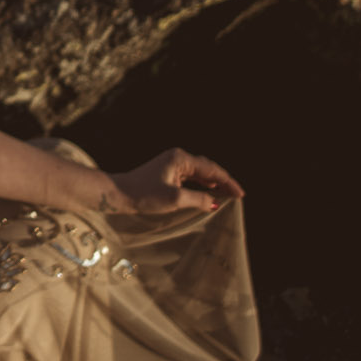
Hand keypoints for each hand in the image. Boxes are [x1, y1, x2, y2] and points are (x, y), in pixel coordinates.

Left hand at [103, 147, 243, 214]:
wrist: (119, 193)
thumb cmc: (144, 195)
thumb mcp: (175, 199)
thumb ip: (198, 199)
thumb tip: (215, 202)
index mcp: (181, 159)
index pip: (212, 170)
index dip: (228, 182)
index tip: (241, 194)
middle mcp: (178, 158)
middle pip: (208, 169)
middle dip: (223, 181)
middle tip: (238, 195)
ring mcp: (172, 164)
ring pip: (200, 173)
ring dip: (214, 183)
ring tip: (227, 194)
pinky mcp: (167, 172)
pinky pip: (191, 177)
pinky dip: (202, 184)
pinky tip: (209, 192)